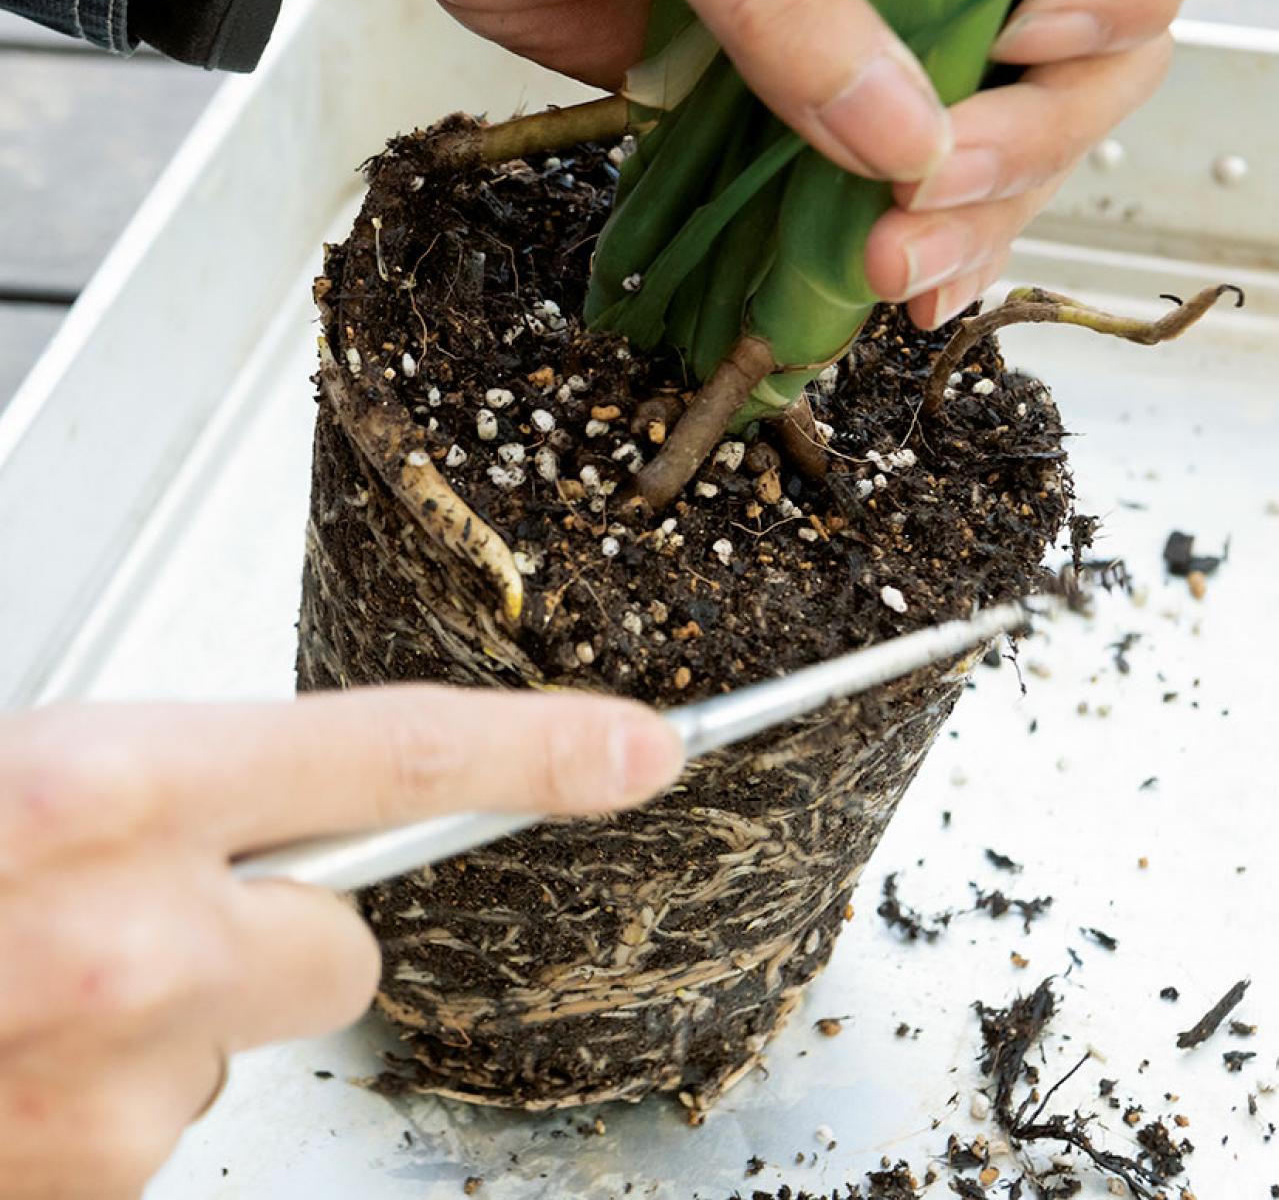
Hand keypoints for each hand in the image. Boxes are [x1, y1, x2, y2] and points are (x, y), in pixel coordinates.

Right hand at [0, 689, 680, 1197]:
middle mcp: (127, 947)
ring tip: (11, 998)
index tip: (643, 749)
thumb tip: (268, 815)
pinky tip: (3, 1065)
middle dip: (265, 938)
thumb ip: (152, 792)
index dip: (538, 747)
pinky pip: (146, 1139)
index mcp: (98, 790)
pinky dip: (91, 1108)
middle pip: (339, 948)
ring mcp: (108, 1096)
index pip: (394, 750)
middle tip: (120, 923)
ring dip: (152, 1028)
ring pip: (227, 1051)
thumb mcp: (23, 779)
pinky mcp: (84, 1193)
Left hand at [338, 0, 1215, 327]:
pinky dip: (911, 246)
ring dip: (970, 224)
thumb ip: (787, 5)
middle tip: (923, 216)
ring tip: (901, 280)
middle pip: (1075, 57)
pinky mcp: (814, 114)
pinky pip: (897, 188)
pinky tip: (899, 292)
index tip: (1032, 50)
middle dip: (1020, 150)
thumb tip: (897, 134)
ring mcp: (878, 41)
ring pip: (992, 140)